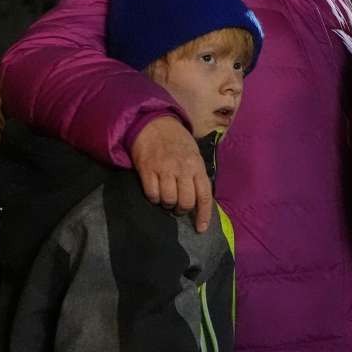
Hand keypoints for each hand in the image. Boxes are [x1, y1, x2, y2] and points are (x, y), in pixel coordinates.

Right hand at [130, 116, 212, 232]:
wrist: (154, 123)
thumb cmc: (177, 140)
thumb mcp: (194, 154)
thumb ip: (196, 174)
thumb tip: (198, 199)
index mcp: (197, 166)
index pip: (204, 196)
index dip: (203, 215)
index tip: (200, 229)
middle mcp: (183, 169)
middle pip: (186, 202)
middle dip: (182, 210)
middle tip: (178, 208)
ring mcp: (164, 169)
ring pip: (168, 200)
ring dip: (167, 204)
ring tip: (166, 198)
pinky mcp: (147, 169)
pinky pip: (151, 194)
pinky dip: (153, 198)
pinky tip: (154, 192)